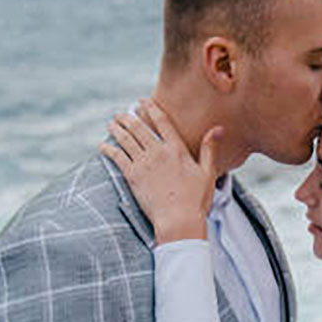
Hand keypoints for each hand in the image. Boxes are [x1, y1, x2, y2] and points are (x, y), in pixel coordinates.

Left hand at [100, 99, 218, 243]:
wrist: (179, 220)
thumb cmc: (196, 200)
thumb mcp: (208, 173)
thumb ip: (209, 149)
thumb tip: (218, 129)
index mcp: (176, 149)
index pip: (162, 121)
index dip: (150, 108)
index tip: (142, 101)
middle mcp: (158, 152)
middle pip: (139, 128)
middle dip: (128, 117)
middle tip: (122, 113)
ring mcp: (143, 163)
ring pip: (126, 139)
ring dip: (117, 129)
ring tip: (112, 123)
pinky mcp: (132, 176)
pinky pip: (117, 157)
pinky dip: (109, 149)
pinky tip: (103, 145)